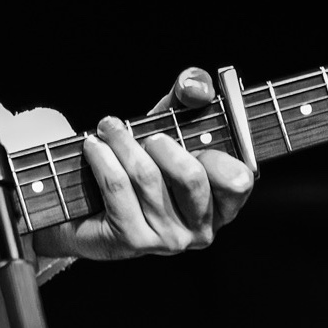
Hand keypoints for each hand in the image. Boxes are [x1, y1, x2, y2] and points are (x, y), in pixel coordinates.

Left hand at [35, 68, 254, 260]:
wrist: (90, 201)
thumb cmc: (143, 160)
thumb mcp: (171, 123)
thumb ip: (190, 94)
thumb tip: (195, 86)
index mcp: (222, 205)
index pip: (237, 181)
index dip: (217, 154)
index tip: (194, 136)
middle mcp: (201, 230)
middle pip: (190, 176)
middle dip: (161, 143)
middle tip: (145, 133)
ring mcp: (167, 241)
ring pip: (147, 177)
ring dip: (122, 142)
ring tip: (108, 129)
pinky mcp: (132, 241)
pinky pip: (117, 186)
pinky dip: (102, 158)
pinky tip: (94, 147)